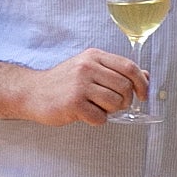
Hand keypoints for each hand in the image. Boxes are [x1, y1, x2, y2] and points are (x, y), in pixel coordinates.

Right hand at [2, 49, 151, 124]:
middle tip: (112, 104)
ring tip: (95, 107)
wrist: (30, 92)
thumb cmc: (62, 83)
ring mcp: (79, 85)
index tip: (142, 94)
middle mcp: (86, 67)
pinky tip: (84, 113)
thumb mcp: (88, 68)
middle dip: (124, 100)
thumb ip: (115, 71)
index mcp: (93, 56)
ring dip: (109, 110)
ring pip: (116, 103)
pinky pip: (100, 117)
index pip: (129, 67)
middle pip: (125, 87)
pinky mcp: (73, 103)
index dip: (142, 83)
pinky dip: (96, 120)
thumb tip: (146, 76)